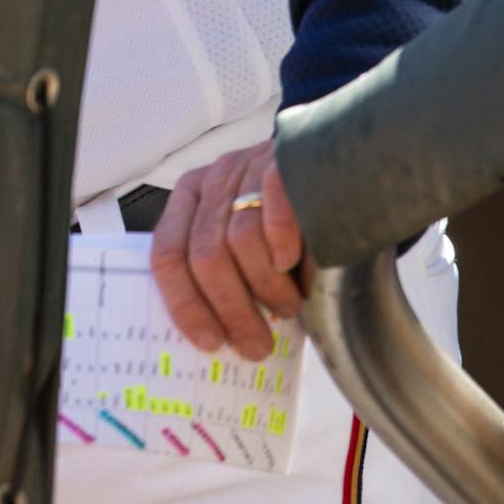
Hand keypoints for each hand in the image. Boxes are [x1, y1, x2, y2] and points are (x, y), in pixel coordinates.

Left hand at [148, 138, 305, 360]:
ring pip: (242, 242)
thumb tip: (219, 336)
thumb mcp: (240, 230)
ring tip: (288, 306)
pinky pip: (276, 216)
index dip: (185, 304)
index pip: (167, 254)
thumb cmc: (282, 212)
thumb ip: (223, 268)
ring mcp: (248, 168)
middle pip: (206, 255)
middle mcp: (214, 180)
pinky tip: (297, 267)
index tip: (209, 342)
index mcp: (191, 198)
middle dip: (232, 311)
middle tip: (256, 345)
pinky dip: (285, 250)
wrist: (335, 158)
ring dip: (268, 289)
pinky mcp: (285, 165)